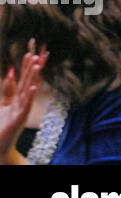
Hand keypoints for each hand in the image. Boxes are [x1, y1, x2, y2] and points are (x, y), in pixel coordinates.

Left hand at [0, 41, 46, 164]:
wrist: (1, 145)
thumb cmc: (3, 125)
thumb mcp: (4, 104)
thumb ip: (9, 89)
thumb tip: (10, 71)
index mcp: (19, 97)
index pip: (25, 78)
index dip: (27, 66)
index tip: (31, 52)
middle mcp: (24, 101)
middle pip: (29, 81)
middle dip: (34, 68)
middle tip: (41, 53)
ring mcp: (23, 109)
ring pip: (29, 90)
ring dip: (34, 78)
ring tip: (38, 65)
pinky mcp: (20, 118)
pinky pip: (26, 104)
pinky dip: (31, 95)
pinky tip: (34, 87)